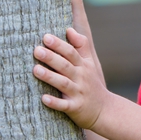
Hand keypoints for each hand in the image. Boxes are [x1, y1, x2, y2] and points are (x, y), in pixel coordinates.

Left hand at [33, 0, 109, 128]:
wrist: (105, 110)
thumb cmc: (92, 83)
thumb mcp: (91, 63)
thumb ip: (81, 46)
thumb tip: (69, 29)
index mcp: (83, 66)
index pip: (71, 52)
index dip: (59, 44)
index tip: (45, 36)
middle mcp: (81, 78)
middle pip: (65, 65)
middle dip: (51, 57)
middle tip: (36, 50)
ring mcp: (78, 93)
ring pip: (63, 84)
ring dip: (50, 77)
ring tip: (35, 69)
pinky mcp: (75, 108)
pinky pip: (64, 105)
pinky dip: (55, 102)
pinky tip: (43, 98)